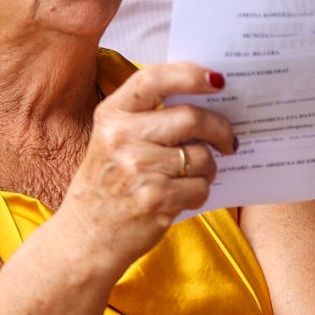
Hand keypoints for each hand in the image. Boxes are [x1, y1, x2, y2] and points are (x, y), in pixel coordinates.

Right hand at [54, 62, 236, 275]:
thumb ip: (148, 118)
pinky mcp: (155, 199)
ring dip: (209, 168)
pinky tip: (181, 197)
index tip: (217, 80)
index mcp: (111, 116)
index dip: (190, 75)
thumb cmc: (108, 186)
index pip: (154, 79)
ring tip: (193, 176)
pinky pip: (201, 187)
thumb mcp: (113, 142)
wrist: (84, 239)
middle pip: (192, 117)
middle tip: (229, 140)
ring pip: (202, 156)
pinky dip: (199, 193)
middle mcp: (121, 138)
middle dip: (220, 129)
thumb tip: (207, 100)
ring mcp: (138, 169)